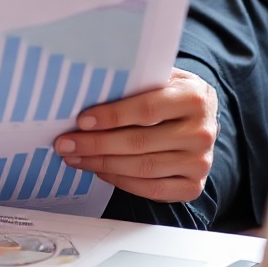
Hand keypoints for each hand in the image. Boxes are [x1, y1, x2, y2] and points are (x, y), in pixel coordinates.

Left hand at [53, 69, 218, 201]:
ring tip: (74, 157)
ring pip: (143, 168)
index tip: (81, 121)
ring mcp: (200, 162)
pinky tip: (99, 171)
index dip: (111, 116)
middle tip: (65, 143)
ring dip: (102, 164)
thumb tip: (84, 89)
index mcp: (194, 97)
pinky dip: (121, 182)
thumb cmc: (169, 93)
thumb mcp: (159, 77)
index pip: (146, 110)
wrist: (202, 117)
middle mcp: (202, 132)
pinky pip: (152, 189)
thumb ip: (132, 82)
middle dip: (96, 144)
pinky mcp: (193, 185)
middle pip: (140, 143)